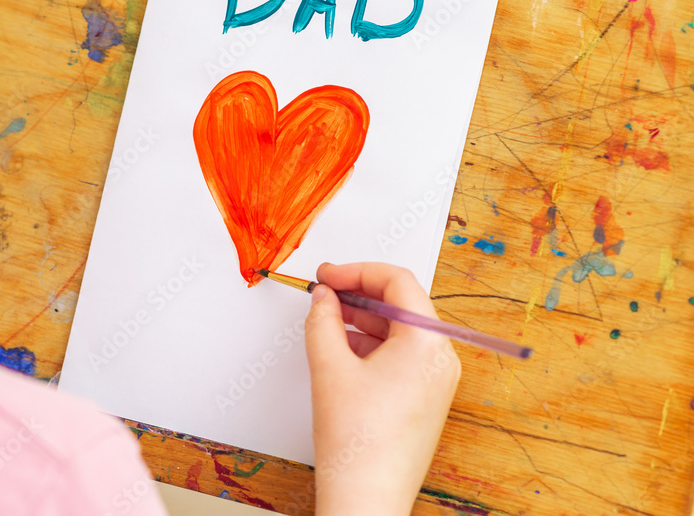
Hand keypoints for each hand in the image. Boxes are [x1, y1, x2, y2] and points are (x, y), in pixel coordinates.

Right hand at [305, 262, 460, 515]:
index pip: (398, 282)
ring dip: (363, 318)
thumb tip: (323, 297)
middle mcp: (441, 357)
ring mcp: (437, 380)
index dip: (357, 271)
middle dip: (359, 293)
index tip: (328, 275)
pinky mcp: (427, 398)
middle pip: (402, 304)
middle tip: (324, 292)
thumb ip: (323, 319)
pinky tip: (342, 348)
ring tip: (327, 319)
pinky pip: (402, 355)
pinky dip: (373, 344)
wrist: (367, 496)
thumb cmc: (356, 440)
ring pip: (401, 330)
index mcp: (427, 342)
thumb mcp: (329, 366)